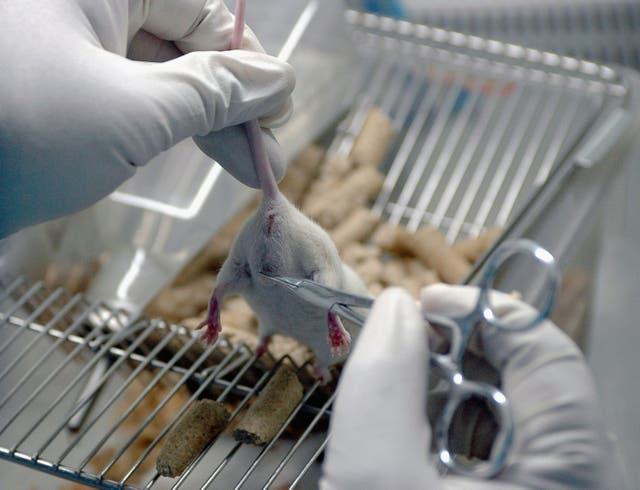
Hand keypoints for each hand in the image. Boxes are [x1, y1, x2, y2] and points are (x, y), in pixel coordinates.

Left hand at [0, 0, 294, 236]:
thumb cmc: (17, 137)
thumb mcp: (134, 112)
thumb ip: (214, 92)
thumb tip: (278, 80)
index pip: (201, 10)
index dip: (247, 62)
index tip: (279, 110)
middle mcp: (83, 5)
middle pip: (184, 43)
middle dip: (230, 100)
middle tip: (267, 151)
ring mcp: (69, 45)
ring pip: (161, 74)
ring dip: (206, 120)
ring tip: (247, 165)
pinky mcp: (61, 86)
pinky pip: (131, 95)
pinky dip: (167, 127)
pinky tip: (199, 151)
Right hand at [321, 285, 620, 488]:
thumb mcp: (380, 482)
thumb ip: (383, 385)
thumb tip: (394, 309)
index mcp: (574, 473)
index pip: (546, 353)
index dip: (482, 312)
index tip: (421, 303)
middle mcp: (582, 486)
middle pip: (529, 386)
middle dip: (457, 358)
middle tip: (398, 353)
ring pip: (511, 425)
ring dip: (449, 401)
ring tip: (398, 408)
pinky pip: (500, 462)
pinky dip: (453, 442)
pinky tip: (414, 451)